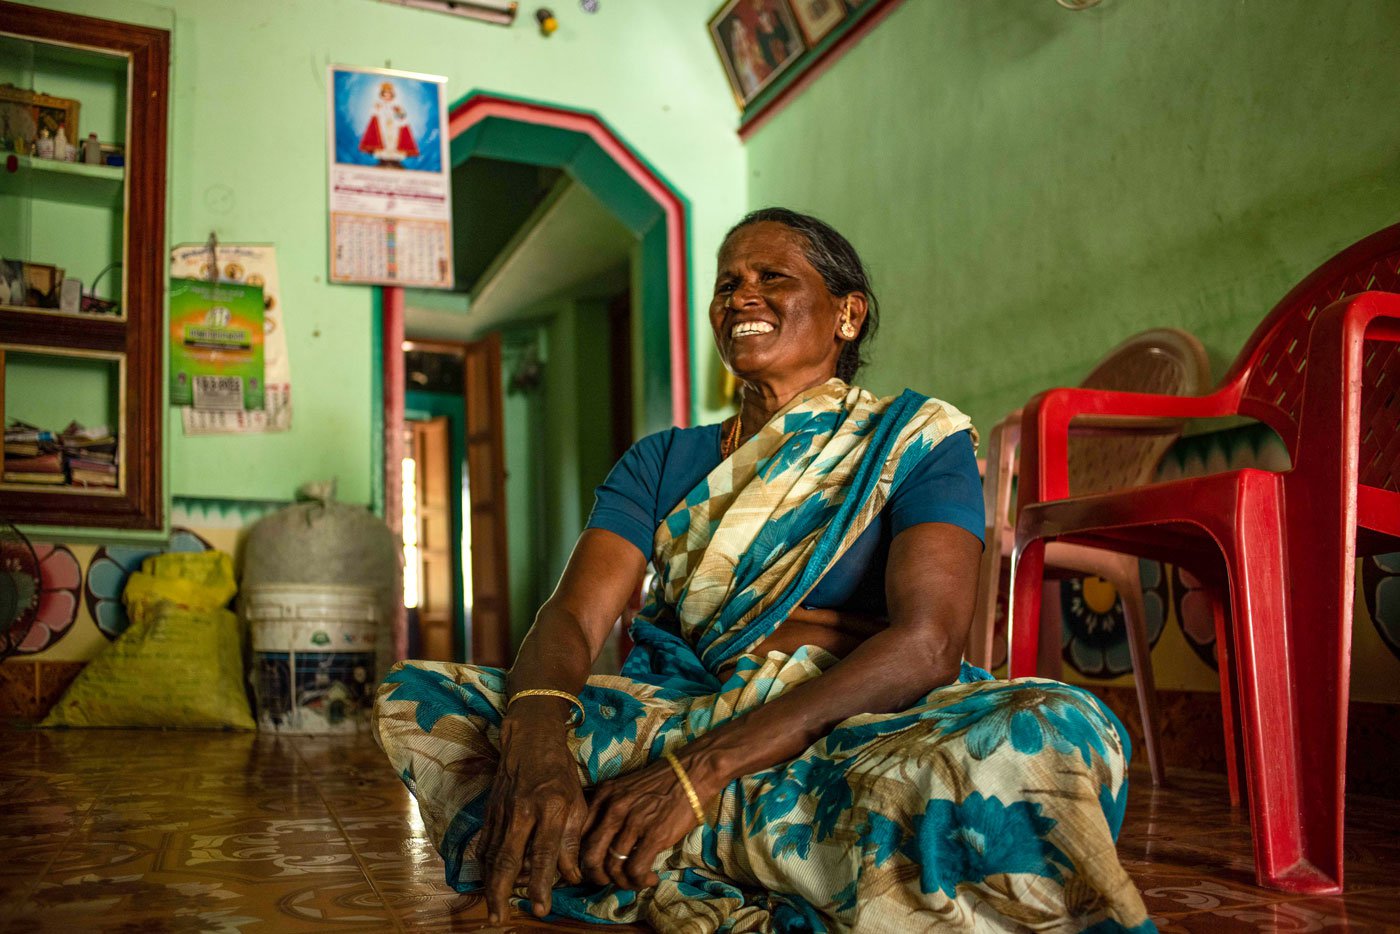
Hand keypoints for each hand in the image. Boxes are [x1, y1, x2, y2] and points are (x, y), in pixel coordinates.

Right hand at [480, 711, 587, 921]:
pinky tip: (487, 882)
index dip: (541, 884)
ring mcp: (502, 812)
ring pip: (491, 855)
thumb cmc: (560, 771)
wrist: (530, 740)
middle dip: (501, 893)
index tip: (541, 909)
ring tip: (492, 909)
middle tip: (498, 919)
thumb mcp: (577, 801)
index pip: (544, 854)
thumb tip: (570, 877)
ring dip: (490, 885)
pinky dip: (484, 866)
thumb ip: (572, 841)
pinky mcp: (490, 811)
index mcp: (550, 808)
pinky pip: (485, 844)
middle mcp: (522, 812)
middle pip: (507, 860)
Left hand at [580, 755, 704, 890]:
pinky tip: (650, 878)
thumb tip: (599, 843)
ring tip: (635, 880)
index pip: (579, 836)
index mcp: (603, 796)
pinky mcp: (654, 834)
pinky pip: (636, 869)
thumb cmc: (659, 783)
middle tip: (610, 881)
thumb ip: (607, 809)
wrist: (691, 772)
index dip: (583, 859)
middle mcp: (613, 809)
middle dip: (597, 877)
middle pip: (590, 857)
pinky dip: (640, 881)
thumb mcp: (623, 788)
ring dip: (623, 882)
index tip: (595, 867)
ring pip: (613, 867)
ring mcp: (633, 822)